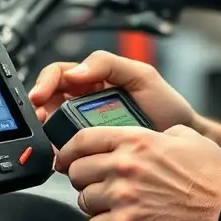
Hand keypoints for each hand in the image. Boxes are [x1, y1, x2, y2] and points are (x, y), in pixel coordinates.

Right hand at [29, 51, 220, 162]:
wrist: (182, 140)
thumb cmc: (166, 105)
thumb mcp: (141, 75)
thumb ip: (108, 64)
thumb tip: (75, 72)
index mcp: (93, 79)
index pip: (58, 74)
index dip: (45, 83)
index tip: (40, 96)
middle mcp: (84, 102)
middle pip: (49, 101)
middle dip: (38, 110)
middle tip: (38, 120)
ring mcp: (86, 128)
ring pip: (54, 127)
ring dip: (45, 132)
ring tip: (48, 138)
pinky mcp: (92, 150)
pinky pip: (68, 150)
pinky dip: (60, 152)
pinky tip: (61, 156)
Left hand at [56, 124, 220, 220]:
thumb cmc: (213, 179)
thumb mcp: (187, 138)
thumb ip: (160, 134)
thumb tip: (152, 136)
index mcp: (137, 141)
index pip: (83, 139)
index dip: (69, 149)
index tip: (67, 157)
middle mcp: (125, 166)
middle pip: (77, 171)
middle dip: (84, 180)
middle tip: (97, 187)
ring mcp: (123, 197)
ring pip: (84, 201)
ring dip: (96, 206)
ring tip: (115, 209)